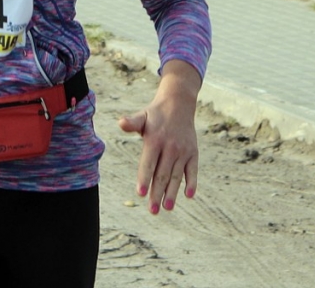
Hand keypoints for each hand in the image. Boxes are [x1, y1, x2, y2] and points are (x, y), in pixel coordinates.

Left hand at [118, 59, 201, 213]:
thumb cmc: (155, 114)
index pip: (148, 163)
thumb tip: (121, 123)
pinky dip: (192, 182)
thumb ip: (132, 123)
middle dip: (157, 193)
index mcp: (155, 140)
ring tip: (167, 207)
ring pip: (177, 176)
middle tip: (153, 210)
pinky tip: (189, 195)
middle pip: (162, 174)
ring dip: (172, 193)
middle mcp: (170, 147)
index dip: (144, 178)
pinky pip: (193, 170)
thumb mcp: (142, 116)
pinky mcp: (193, 153)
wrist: (179, 103)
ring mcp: (183, 151)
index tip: (140, 193)